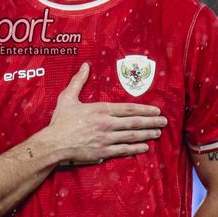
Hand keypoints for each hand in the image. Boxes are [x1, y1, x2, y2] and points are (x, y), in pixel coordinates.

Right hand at [43, 63, 166, 163]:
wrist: (54, 143)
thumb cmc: (60, 120)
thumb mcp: (68, 97)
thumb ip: (78, 81)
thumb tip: (85, 66)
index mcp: (101, 109)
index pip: (128, 109)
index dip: (144, 110)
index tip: (156, 110)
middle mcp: (106, 124)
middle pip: (134, 122)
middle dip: (151, 122)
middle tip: (164, 122)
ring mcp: (106, 139)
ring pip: (131, 136)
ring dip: (146, 134)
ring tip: (157, 133)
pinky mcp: (103, 152)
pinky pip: (123, 150)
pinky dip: (135, 148)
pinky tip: (145, 147)